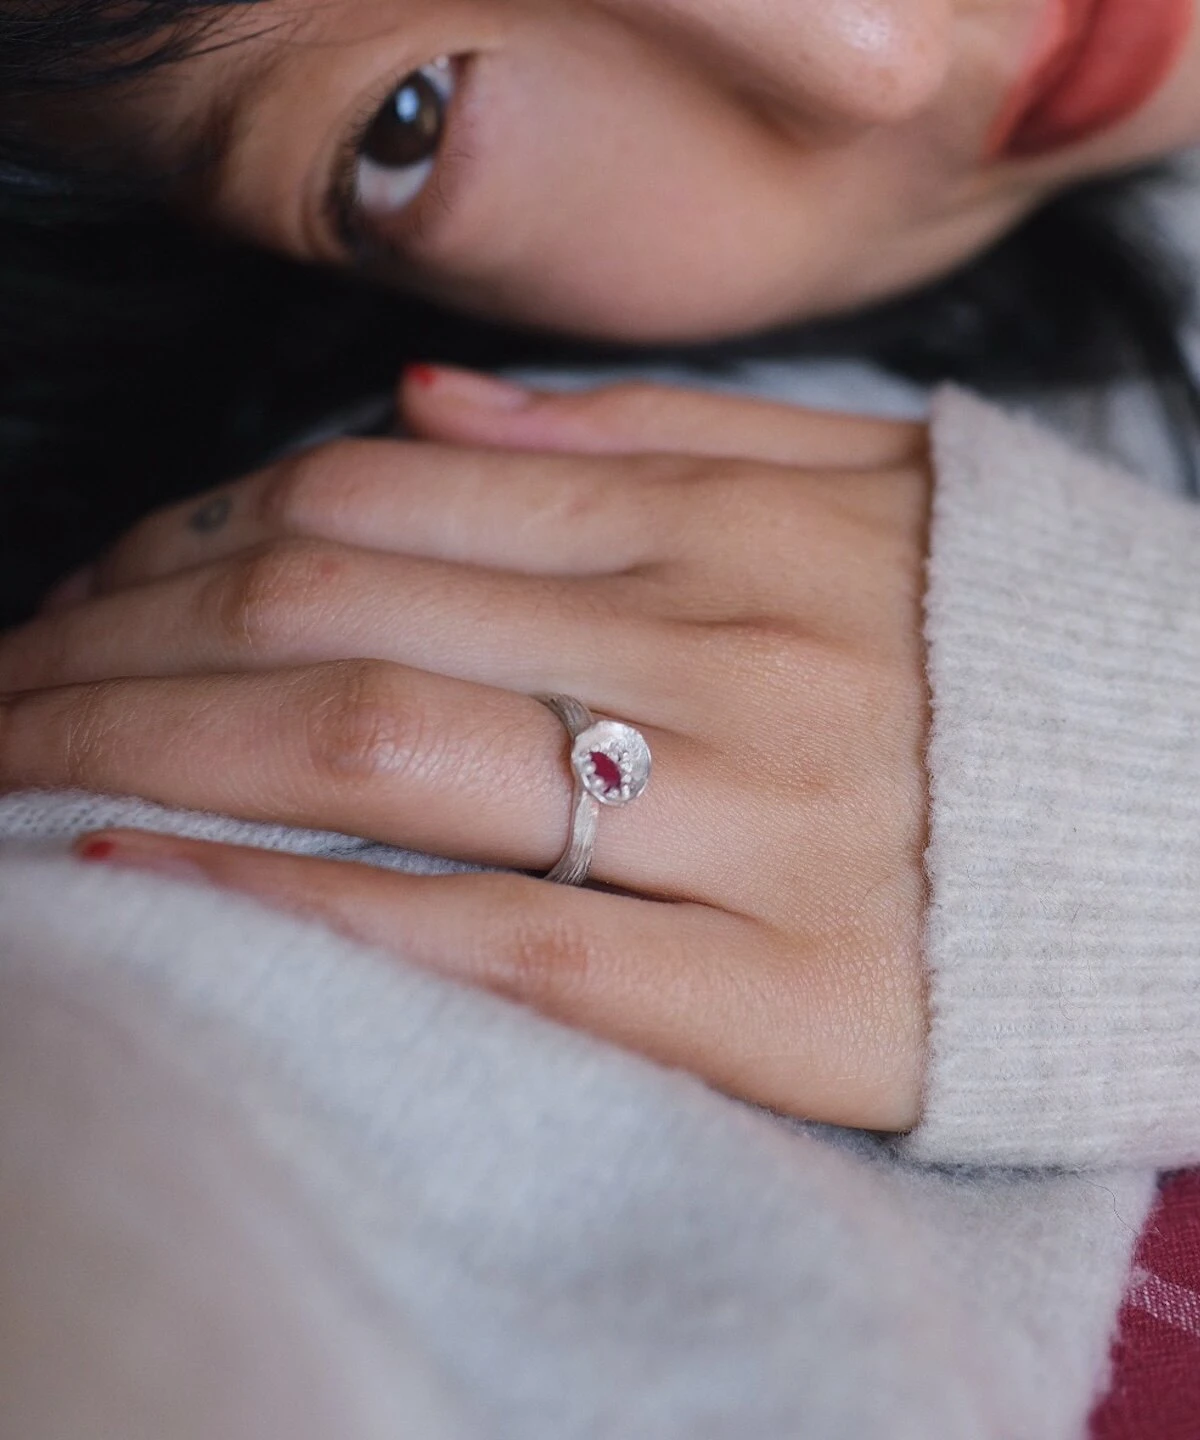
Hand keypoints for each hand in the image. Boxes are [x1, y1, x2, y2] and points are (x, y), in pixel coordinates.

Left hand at [0, 371, 931, 1129]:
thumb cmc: (1034, 671)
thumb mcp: (881, 499)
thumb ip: (663, 439)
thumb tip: (425, 411)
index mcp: (742, 526)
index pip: (381, 495)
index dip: (187, 533)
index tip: (81, 590)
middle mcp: (729, 652)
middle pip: (335, 612)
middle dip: (113, 643)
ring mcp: (753, 825)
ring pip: (380, 757)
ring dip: (150, 752)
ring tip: (11, 770)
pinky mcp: (779, 1002)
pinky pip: (492, 941)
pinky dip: (293, 907)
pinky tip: (143, 882)